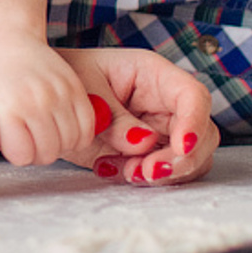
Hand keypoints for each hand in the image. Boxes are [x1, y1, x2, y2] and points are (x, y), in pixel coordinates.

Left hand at [0, 34, 95, 165]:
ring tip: (45, 133)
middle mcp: (35, 101)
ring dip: (60, 144)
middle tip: (30, 140)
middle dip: (39, 153)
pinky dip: (79, 134)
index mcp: (6, 108)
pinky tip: (63, 129)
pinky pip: (88, 126)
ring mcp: (58, 93)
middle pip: (49, 153)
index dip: (17, 153)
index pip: (22, 156)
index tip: (12, 142)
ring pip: (72, 142)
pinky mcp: (74, 86)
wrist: (6, 36)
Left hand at [58, 47, 218, 184]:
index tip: (180, 148)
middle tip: (143, 171)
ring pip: (189, 160)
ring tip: (119, 170)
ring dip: (160, 174)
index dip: (194, 122)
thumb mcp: (86, 88)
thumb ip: (115, 117)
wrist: (49, 94)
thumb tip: (145, 144)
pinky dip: (140, 177)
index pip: (193, 95)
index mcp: (153, 74)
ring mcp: (161, 130)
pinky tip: (105, 167)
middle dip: (179, 160)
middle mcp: (165, 103)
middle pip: (202, 135)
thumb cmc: (69, 76)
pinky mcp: (150, 152)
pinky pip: (163, 173)